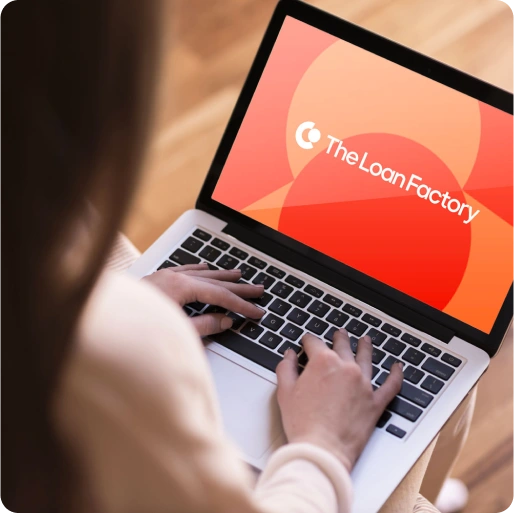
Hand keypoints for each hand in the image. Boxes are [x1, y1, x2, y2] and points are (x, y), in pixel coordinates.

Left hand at [143, 263, 264, 336]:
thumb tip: (225, 320)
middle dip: (238, 288)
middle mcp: (175, 277)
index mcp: (182, 288)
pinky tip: (206, 267)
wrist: (106, 316)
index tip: (256, 311)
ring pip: (201, 273)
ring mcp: (166, 276)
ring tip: (239, 275)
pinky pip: (185, 270)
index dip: (241, 305)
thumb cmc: (136, 327)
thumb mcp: (177, 331)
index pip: (220, 297)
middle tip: (258, 290)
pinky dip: (199, 269)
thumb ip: (205, 324)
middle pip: (215, 282)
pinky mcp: (158, 279)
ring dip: (222, 275)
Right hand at [276, 329, 402, 472]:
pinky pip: (391, 385)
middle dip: (339, 338)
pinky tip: (397, 367)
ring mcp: (364, 383)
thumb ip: (286, 368)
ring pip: (366, 358)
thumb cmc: (302, 423)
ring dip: (365, 347)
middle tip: (339, 333)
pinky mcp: (375, 402)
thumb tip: (289, 356)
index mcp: (323, 362)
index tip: (306, 342)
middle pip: (342, 346)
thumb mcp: (285, 392)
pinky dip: (396, 375)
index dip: (308, 341)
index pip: (314, 342)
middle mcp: (346, 368)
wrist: (322, 450)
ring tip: (365, 340)